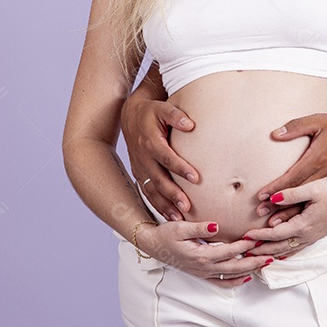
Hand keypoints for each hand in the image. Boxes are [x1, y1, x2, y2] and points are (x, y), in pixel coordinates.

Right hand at [120, 85, 196, 220]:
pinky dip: (158, 206)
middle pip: (159, 179)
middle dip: (173, 194)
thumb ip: (176, 115)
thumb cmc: (151, 112)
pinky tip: (170, 217)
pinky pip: (148, 193)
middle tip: (187, 206)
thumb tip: (191, 124)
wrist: (130, 117)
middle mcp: (144, 158)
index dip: (180, 168)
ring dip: (165, 205)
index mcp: (150, 142)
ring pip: (152, 190)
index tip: (196, 178)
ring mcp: (140, 168)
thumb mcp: (162, 108)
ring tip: (180, 218)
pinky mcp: (140, 175)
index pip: (167, 157)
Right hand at [143, 221, 273, 286]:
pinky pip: (222, 281)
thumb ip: (199, 227)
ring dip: (249, 270)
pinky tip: (246, 276)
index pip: (228, 251)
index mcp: (201, 255)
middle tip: (270, 256)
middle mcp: (204, 267)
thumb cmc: (166, 235)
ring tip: (264, 264)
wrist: (153, 245)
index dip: (244, 246)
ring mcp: (203, 272)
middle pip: (234, 267)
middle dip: (254, 262)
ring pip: (231, 275)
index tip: (257, 239)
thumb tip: (215, 226)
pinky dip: (236, 281)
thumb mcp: (180, 227)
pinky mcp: (202, 273)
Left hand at [243, 176, 326, 257]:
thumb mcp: (312, 188)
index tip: (245, 236)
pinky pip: (298, 247)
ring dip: (272, 252)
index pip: (276, 234)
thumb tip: (272, 198)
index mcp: (305, 224)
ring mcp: (314, 236)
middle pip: (280, 246)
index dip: (260, 235)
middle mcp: (309, 234)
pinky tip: (281, 253)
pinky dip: (286, 252)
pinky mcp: (318, 233)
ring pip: (289, 249)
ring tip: (258, 255)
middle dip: (262, 249)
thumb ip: (291, 194)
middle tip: (245, 252)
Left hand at [255, 113, 326, 221]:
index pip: (292, 178)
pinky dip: (306, 214)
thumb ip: (296, 127)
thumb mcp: (320, 121)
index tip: (261, 196)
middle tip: (261, 214)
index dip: (275, 188)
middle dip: (278, 206)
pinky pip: (320, 203)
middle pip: (298, 195)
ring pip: (309, 204)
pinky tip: (296, 222)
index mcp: (318, 159)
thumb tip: (275, 134)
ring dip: (290, 215)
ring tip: (273, 224)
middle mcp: (324, 175)